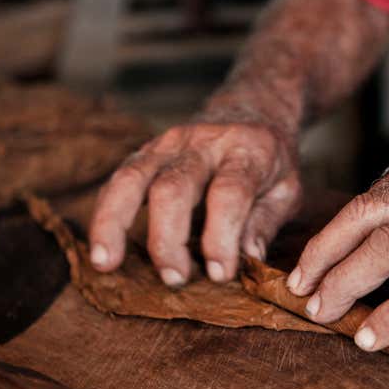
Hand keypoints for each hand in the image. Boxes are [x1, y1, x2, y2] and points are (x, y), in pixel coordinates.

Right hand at [89, 122, 300, 284]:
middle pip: (174, 187)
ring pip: (132, 177)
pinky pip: (118, 180)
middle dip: (169, 238)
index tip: (219, 274)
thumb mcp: (287, 190)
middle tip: (175, 279)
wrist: (251, 110)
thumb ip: (265, 223)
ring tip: (106, 262)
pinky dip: (105, 213)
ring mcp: (169, 143)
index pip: (229, 193)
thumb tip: (248, 260)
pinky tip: (101, 248)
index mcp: (247, 151)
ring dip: (115, 222)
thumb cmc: (270, 162)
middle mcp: (204, 143)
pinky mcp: (146, 150)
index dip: (221, 237)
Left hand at [286, 142, 388, 351]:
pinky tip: (372, 336)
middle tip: (298, 289)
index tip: (309, 264)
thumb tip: (373, 231)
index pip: (367, 199)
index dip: (331, 235)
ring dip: (344, 284)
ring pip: (385, 249)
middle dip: (322, 257)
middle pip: (362, 218)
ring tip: (322, 313)